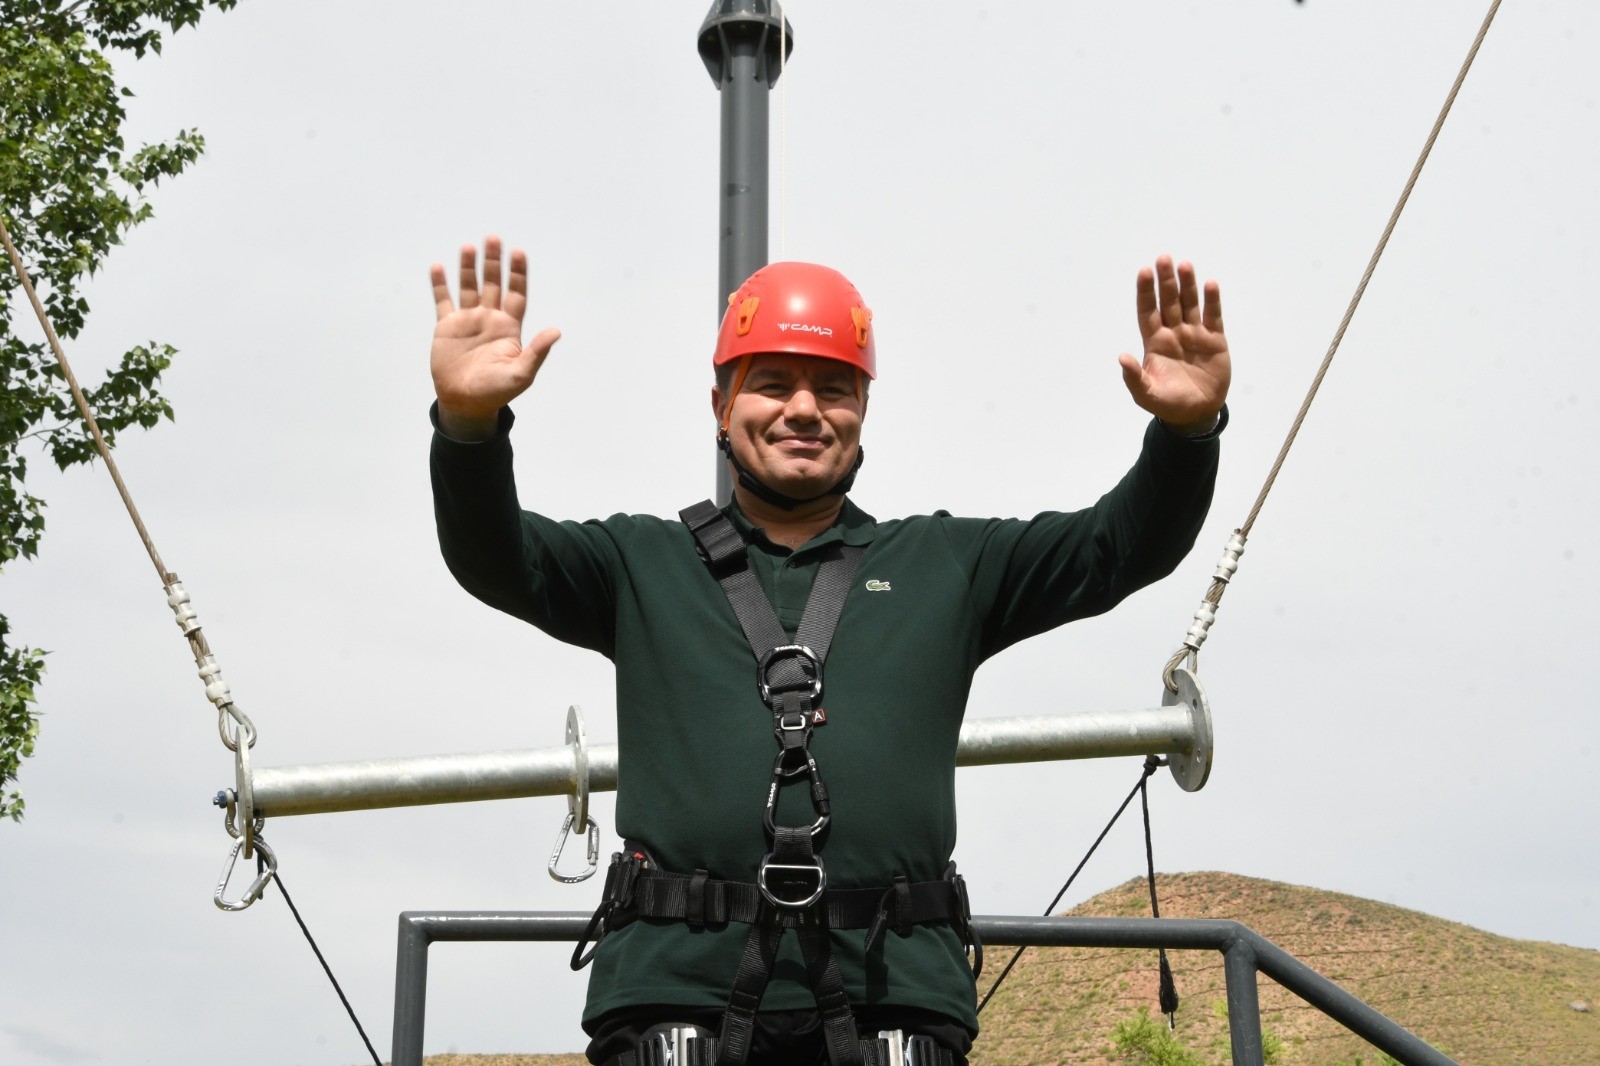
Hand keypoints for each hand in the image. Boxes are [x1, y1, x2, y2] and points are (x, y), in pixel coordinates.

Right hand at [430, 236, 560, 438]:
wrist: (465, 402)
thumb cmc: (496, 391)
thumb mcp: (521, 374)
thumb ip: (537, 351)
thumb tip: (556, 331)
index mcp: (509, 327)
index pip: (516, 293)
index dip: (518, 274)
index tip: (518, 253)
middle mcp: (489, 318)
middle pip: (492, 283)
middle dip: (493, 262)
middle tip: (493, 238)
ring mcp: (468, 320)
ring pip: (468, 287)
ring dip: (468, 267)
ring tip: (468, 247)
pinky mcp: (446, 327)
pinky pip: (442, 301)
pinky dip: (440, 285)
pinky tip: (439, 268)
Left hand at [1118, 255, 1229, 431]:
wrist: (1196, 413)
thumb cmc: (1167, 403)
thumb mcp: (1146, 394)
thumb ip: (1134, 377)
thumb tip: (1122, 357)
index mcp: (1155, 342)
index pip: (1148, 311)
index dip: (1146, 292)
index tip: (1144, 271)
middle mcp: (1173, 333)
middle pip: (1169, 301)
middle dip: (1166, 281)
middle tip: (1164, 258)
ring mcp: (1194, 334)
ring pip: (1190, 303)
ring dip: (1188, 285)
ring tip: (1184, 265)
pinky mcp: (1214, 340)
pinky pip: (1212, 316)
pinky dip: (1212, 301)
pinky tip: (1210, 284)